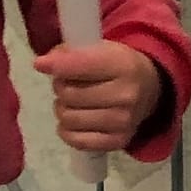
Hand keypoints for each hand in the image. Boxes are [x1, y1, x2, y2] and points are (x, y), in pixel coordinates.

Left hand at [32, 39, 162, 156]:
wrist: (150, 88)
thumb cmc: (119, 64)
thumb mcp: (103, 48)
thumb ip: (74, 52)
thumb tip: (44, 63)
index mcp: (122, 65)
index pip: (82, 65)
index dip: (57, 66)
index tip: (40, 64)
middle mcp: (125, 95)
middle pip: (71, 95)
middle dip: (59, 88)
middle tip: (63, 84)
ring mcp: (123, 122)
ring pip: (71, 119)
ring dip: (61, 109)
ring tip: (68, 102)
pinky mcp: (118, 142)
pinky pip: (79, 142)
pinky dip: (66, 132)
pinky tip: (70, 122)